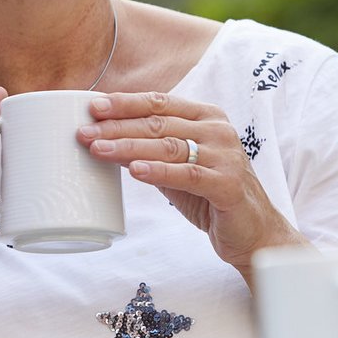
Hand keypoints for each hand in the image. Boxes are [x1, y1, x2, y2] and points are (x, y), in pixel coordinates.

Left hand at [79, 91, 304, 275]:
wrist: (254, 233)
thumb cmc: (213, 197)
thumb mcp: (180, 167)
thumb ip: (154, 150)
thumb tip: (106, 139)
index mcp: (208, 118)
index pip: (161, 103)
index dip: (125, 103)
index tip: (93, 107)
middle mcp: (219, 131)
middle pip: (159, 123)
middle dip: (118, 126)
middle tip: (84, 132)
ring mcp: (226, 157)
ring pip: (168, 146)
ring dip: (128, 146)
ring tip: (98, 149)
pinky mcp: (228, 185)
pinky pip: (187, 174)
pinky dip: (158, 171)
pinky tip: (134, 170)